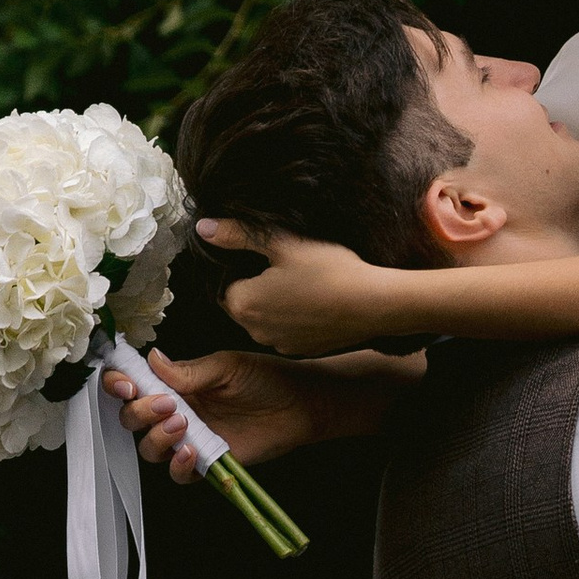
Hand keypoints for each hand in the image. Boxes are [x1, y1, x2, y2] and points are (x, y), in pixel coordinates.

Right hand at [103, 347, 345, 483]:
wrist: (300, 405)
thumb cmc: (265, 379)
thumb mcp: (227, 366)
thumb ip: (188, 370)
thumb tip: (151, 359)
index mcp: (173, 384)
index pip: (130, 385)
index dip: (118, 385)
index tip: (128, 386)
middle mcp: (175, 412)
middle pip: (132, 420)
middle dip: (139, 413)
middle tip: (168, 405)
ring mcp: (189, 439)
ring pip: (150, 449)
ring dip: (156, 439)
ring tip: (183, 426)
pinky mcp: (207, 463)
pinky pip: (178, 474)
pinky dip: (178, 466)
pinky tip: (192, 452)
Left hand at [198, 218, 416, 354]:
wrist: (375, 304)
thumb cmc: (329, 270)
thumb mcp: (282, 242)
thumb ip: (237, 234)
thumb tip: (203, 228)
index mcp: (243, 304)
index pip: (223, 283)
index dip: (239, 267)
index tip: (262, 255)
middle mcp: (255, 330)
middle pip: (243, 302)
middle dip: (256, 285)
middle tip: (284, 264)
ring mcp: (280, 343)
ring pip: (265, 317)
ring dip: (275, 303)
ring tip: (302, 282)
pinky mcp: (303, 350)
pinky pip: (287, 330)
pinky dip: (294, 317)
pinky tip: (315, 300)